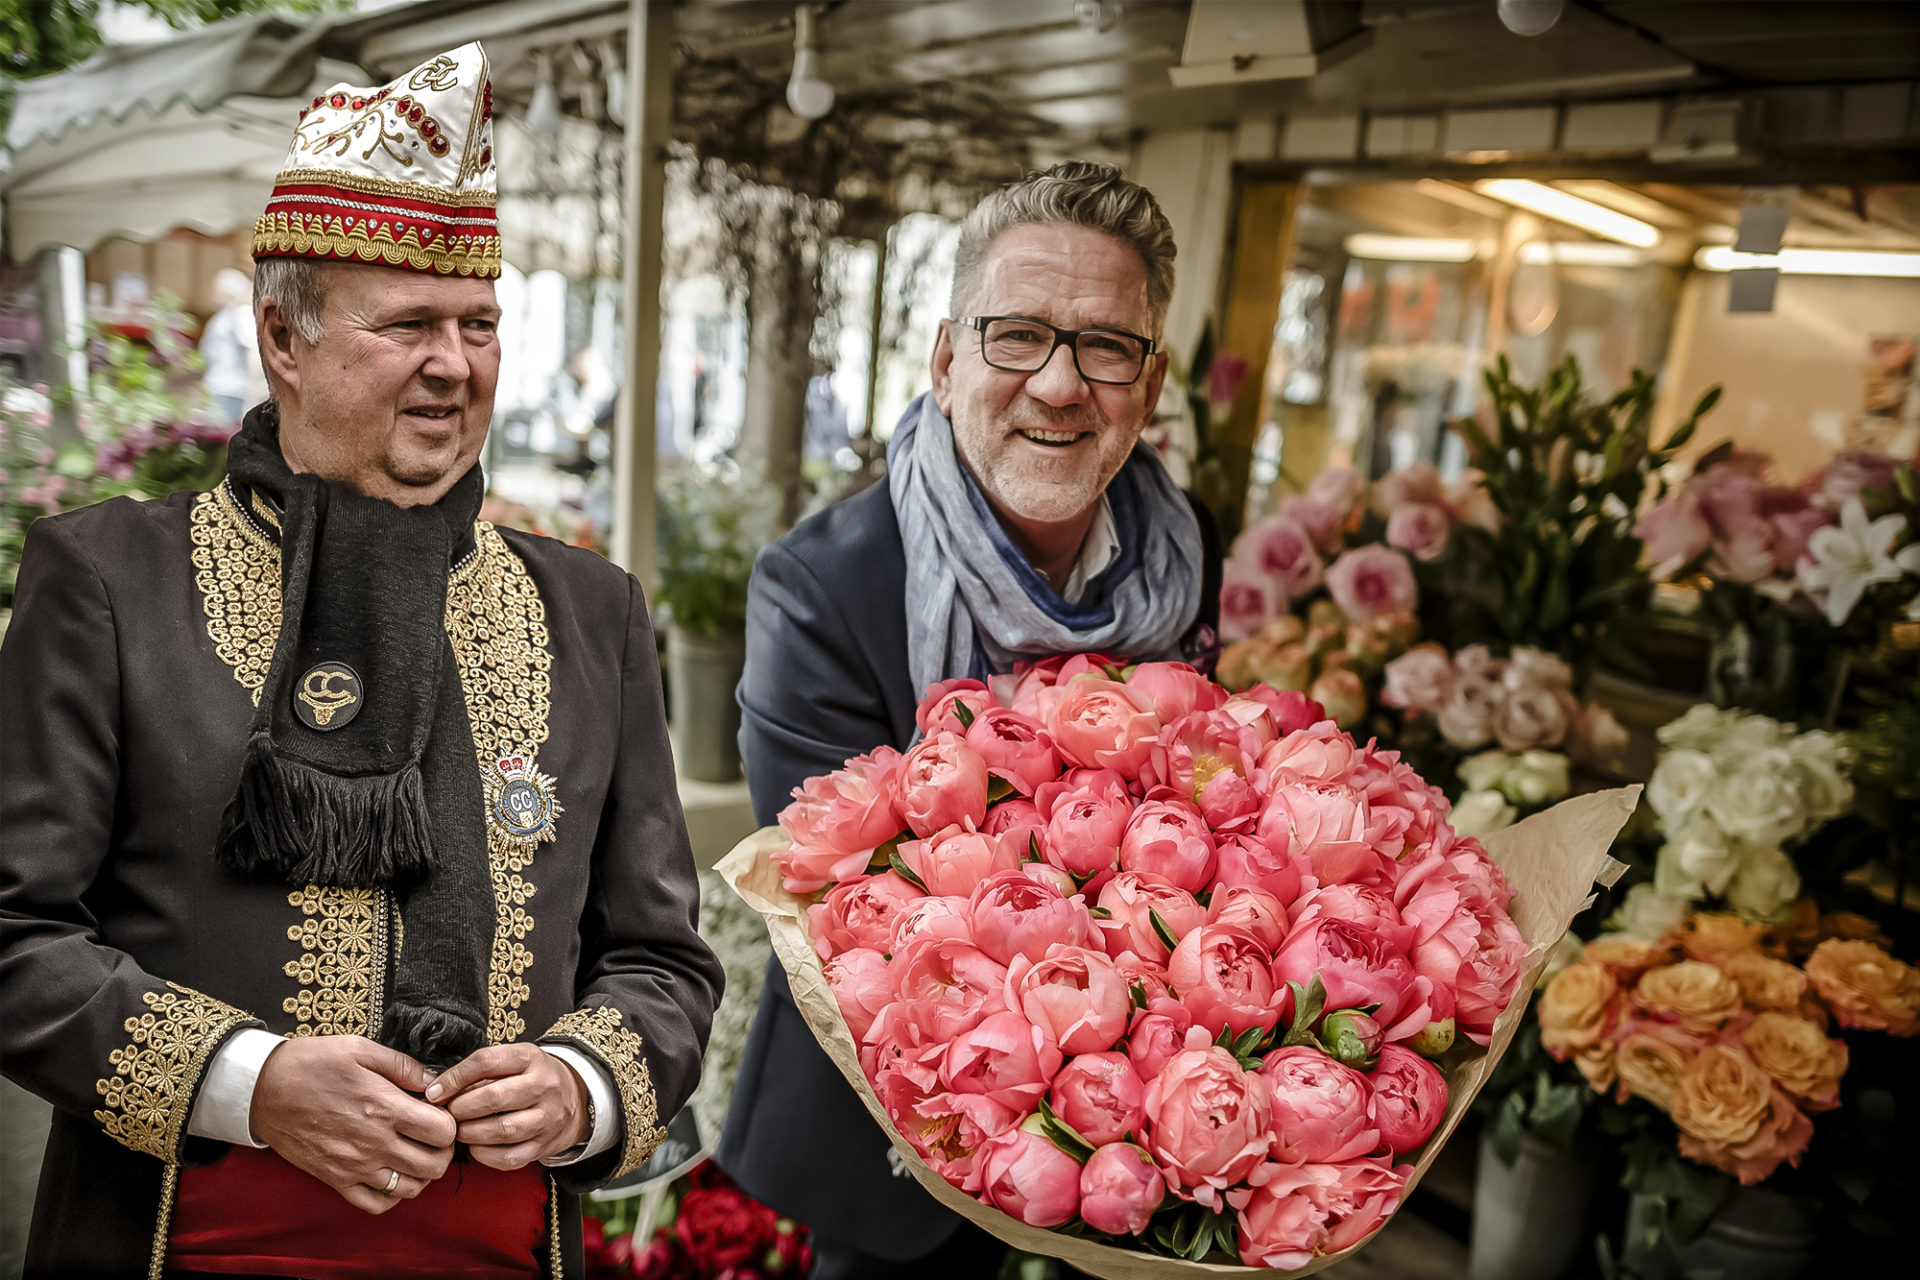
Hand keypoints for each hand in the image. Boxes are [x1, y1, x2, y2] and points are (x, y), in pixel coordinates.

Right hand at [250, 1035, 455, 1214]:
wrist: (262, 1090)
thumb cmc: (313, 1064)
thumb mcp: (360, 1050)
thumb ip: (404, 1066)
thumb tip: (435, 1082)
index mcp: (384, 1107)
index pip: (444, 1132)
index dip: (450, 1121)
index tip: (440, 1111)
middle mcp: (373, 1143)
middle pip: (434, 1165)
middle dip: (442, 1150)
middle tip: (432, 1133)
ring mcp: (354, 1167)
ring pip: (409, 1189)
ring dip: (420, 1173)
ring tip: (413, 1151)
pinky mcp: (335, 1180)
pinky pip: (376, 1204)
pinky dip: (392, 1194)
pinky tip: (391, 1172)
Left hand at [427, 1043, 589, 1170]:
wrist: (574, 1098)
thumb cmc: (529, 1078)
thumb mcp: (512, 1061)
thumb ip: (479, 1072)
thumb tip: (437, 1092)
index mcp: (531, 1058)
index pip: (487, 1061)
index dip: (454, 1077)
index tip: (435, 1092)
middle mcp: (544, 1086)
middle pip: (494, 1097)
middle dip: (461, 1108)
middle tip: (449, 1114)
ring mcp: (548, 1117)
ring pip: (503, 1129)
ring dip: (471, 1133)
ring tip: (460, 1130)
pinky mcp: (545, 1144)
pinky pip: (510, 1156)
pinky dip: (485, 1155)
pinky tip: (476, 1146)